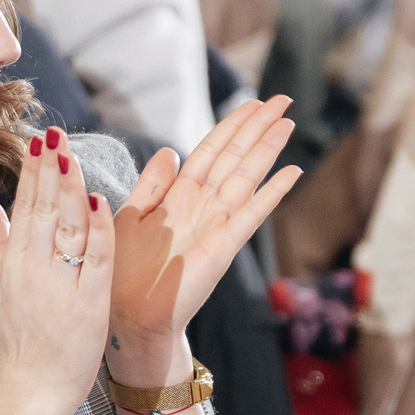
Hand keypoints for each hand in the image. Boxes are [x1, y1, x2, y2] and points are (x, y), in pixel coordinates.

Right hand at [0, 126, 112, 411]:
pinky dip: (98, 229)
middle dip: (49, 171)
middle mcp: (33, 271)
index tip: (39, 142)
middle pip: (43, 211)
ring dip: (71, 189)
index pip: (23, 208)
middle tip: (54, 135)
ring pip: (67, 228)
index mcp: (12, 265)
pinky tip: (99, 201)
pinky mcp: (89, 304)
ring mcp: (61, 287)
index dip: (32, 173)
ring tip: (72, 157)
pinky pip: (96, 259)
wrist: (35, 386)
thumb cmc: (19, 338)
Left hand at [107, 99, 302, 370]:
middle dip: (257, 127)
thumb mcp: (131, 216)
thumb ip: (152, 185)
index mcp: (179, 196)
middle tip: (283, 98)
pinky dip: (271, 193)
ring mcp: (216, 225)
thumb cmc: (123, 271)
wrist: (126, 316)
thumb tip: (170, 150)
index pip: (211, 151)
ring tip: (288, 122)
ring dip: (267, 149)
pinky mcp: (222, 247)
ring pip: (246, 177)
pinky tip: (291, 172)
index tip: (255, 101)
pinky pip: (250, 214)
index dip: (232, 125)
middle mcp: (203, 206)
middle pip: (235, 157)